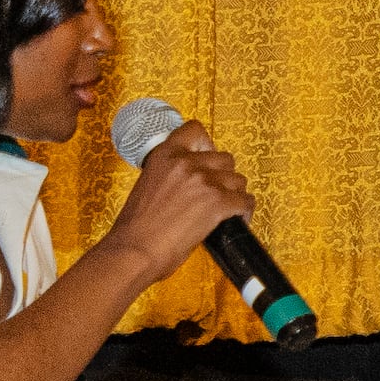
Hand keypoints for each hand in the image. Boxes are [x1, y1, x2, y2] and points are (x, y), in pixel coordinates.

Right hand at [88, 119, 253, 287]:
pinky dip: (245, 212)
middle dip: (224, 177)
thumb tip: (190, 183)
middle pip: (225, 159)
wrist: (134, 250)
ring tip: (226, 210)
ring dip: (234, 195)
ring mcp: (203, 181)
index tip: (208, 158)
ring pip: (238, 180)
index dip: (207, 144)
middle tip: (217, 193)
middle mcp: (185, 162)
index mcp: (164, 155)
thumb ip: (170, 175)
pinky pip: (245, 201)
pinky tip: (237, 220)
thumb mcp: (148, 185)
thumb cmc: (137, 227)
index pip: (194, 130)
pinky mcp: (217, 202)